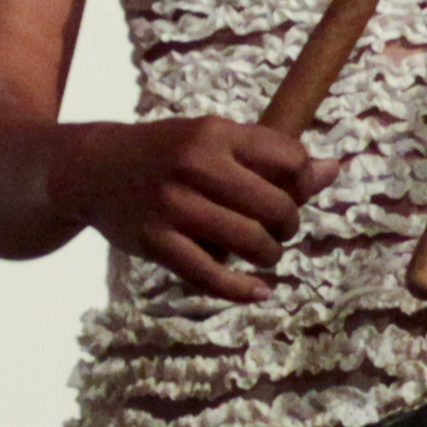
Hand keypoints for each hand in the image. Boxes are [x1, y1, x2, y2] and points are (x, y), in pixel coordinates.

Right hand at [50, 115, 335, 303]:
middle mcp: (195, 167)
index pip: (289, 159)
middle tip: (279, 229)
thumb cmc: (166, 153)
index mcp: (215, 134)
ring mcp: (173, 207)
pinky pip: (210, 275)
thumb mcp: (214, 140)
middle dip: (288, 225)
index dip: (301, 181)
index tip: (289, 192)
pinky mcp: (155, 242)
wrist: (92, 169)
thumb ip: (270, 157)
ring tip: (263, 253)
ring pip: (250, 242)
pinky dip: (240, 289)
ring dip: (268, 254)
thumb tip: (334, 169)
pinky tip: (258, 292)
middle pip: (275, 206)